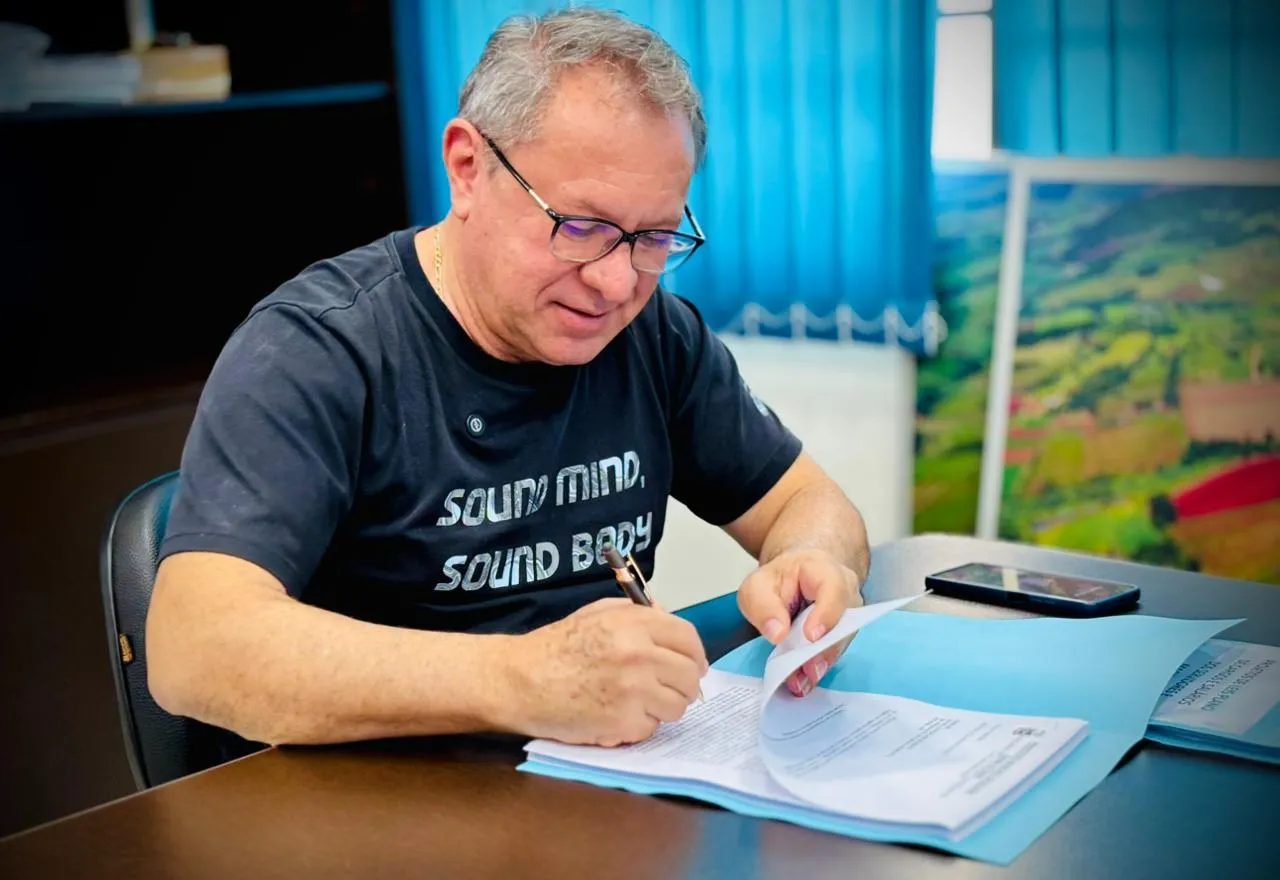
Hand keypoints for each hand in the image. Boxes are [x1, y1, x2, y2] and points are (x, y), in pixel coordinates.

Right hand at [503, 598, 707, 746]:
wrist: (519, 680)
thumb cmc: (555, 647)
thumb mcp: (597, 614)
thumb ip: (638, 615)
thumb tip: (670, 623)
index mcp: (635, 623)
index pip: (689, 640)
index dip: (694, 655)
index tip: (691, 665)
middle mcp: (640, 654)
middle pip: (690, 676)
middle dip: (682, 685)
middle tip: (666, 689)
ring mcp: (633, 690)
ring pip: (677, 706)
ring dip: (662, 708)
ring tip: (636, 703)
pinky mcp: (623, 722)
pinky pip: (651, 728)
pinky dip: (638, 726)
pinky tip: (615, 715)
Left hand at [737, 548, 864, 696]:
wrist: (795, 579)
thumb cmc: (779, 580)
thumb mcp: (757, 586)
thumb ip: (764, 606)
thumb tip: (778, 635)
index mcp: (824, 570)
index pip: (834, 589)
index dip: (827, 614)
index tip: (811, 636)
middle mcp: (845, 593)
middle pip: (843, 622)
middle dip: (823, 649)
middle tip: (805, 670)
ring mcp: (848, 617)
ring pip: (840, 642)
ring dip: (819, 664)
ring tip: (798, 682)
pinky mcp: (842, 636)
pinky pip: (833, 653)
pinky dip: (816, 668)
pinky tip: (802, 681)